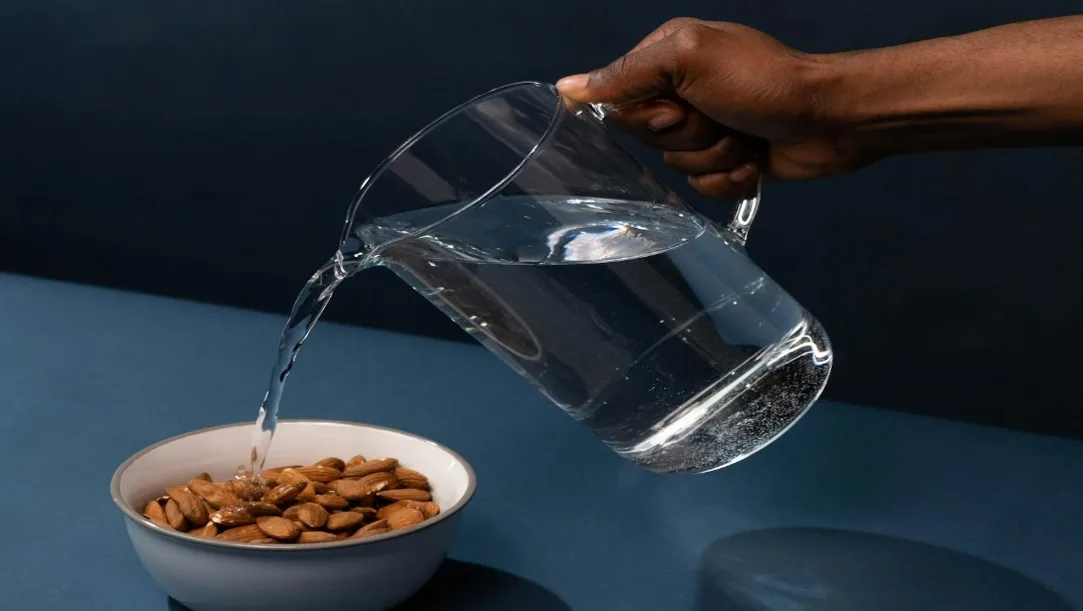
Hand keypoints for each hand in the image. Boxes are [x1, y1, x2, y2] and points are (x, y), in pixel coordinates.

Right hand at [557, 19, 862, 198]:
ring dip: (715, 158)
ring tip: (746, 139)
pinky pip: (703, 187)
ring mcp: (706, 128)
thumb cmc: (762, 82)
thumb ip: (626, 75)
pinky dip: (730, 180)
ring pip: (676, 165)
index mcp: (667, 59)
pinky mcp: (728, 161)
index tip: (677, 108)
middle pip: (647, 137)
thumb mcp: (688, 60)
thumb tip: (565, 89)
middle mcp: (682, 91)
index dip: (648, 116)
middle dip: (687, 137)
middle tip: (721, 117)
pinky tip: (754, 163)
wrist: (831, 120)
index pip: (620, 104)